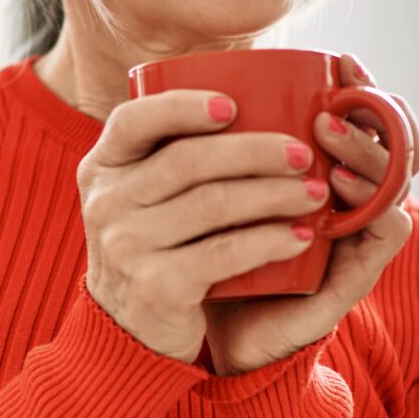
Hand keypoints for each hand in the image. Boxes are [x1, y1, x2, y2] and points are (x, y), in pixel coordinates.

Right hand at [78, 87, 340, 364]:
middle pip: (187, 161)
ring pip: (213, 204)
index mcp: (101, 168)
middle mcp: (105, 203)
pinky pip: (223, 252)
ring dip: (274, 194)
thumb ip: (170, 151)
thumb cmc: (155, 247)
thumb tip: (243, 84)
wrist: (130, 333)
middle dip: (254, 152)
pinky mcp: (156, 286)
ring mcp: (126, 246)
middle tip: (303, 153)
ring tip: (316, 193)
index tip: (232, 105)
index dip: (183, 107)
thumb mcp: (141, 196)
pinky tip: (302, 236)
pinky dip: (269, 241)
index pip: (133, 121)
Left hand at [201, 53, 418, 377]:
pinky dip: (372, 206)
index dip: (370, 88)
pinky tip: (338, 186)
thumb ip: (211, 148)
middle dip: (375, 112)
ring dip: (369, 151)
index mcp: (326, 178)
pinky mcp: (352, 279)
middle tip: (336, 97)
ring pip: (396, 182)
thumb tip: (184, 72)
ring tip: (331, 131)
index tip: (343, 60)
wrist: (204, 334)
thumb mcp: (207, 193)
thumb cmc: (204, 252)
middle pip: (399, 144)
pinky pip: (385, 234)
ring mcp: (357, 240)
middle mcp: (352, 205)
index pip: (374, 122)